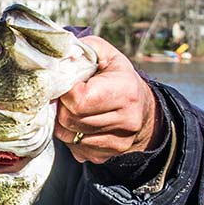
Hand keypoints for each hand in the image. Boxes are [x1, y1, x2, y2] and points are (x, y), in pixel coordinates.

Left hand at [55, 36, 159, 164]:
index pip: (79, 99)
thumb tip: (61, 55)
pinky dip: (71, 136)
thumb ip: (85, 49)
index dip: (65, 91)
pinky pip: (74, 148)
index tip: (68, 84)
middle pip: (70, 119)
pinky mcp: (108, 155)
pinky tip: (80, 123)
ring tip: (73, 108)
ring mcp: (119, 141)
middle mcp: (127, 119)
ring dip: (63, 122)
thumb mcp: (107, 55)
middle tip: (67, 96)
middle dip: (62, 106)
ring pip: (68, 136)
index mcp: (126, 91)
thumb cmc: (118, 78)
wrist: (142, 110)